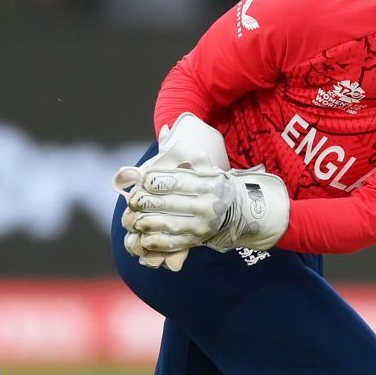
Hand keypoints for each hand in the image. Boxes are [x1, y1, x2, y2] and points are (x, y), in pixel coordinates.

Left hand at [120, 164, 290, 257]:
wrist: (242, 210)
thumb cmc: (215, 184)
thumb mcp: (204, 166)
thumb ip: (181, 155)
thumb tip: (163, 132)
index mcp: (208, 184)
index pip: (174, 182)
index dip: (152, 182)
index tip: (142, 182)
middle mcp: (207, 205)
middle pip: (167, 203)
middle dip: (144, 202)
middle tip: (133, 201)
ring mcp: (203, 224)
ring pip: (168, 224)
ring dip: (146, 222)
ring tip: (135, 218)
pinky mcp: (199, 239)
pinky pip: (174, 242)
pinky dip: (156, 241)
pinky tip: (144, 236)